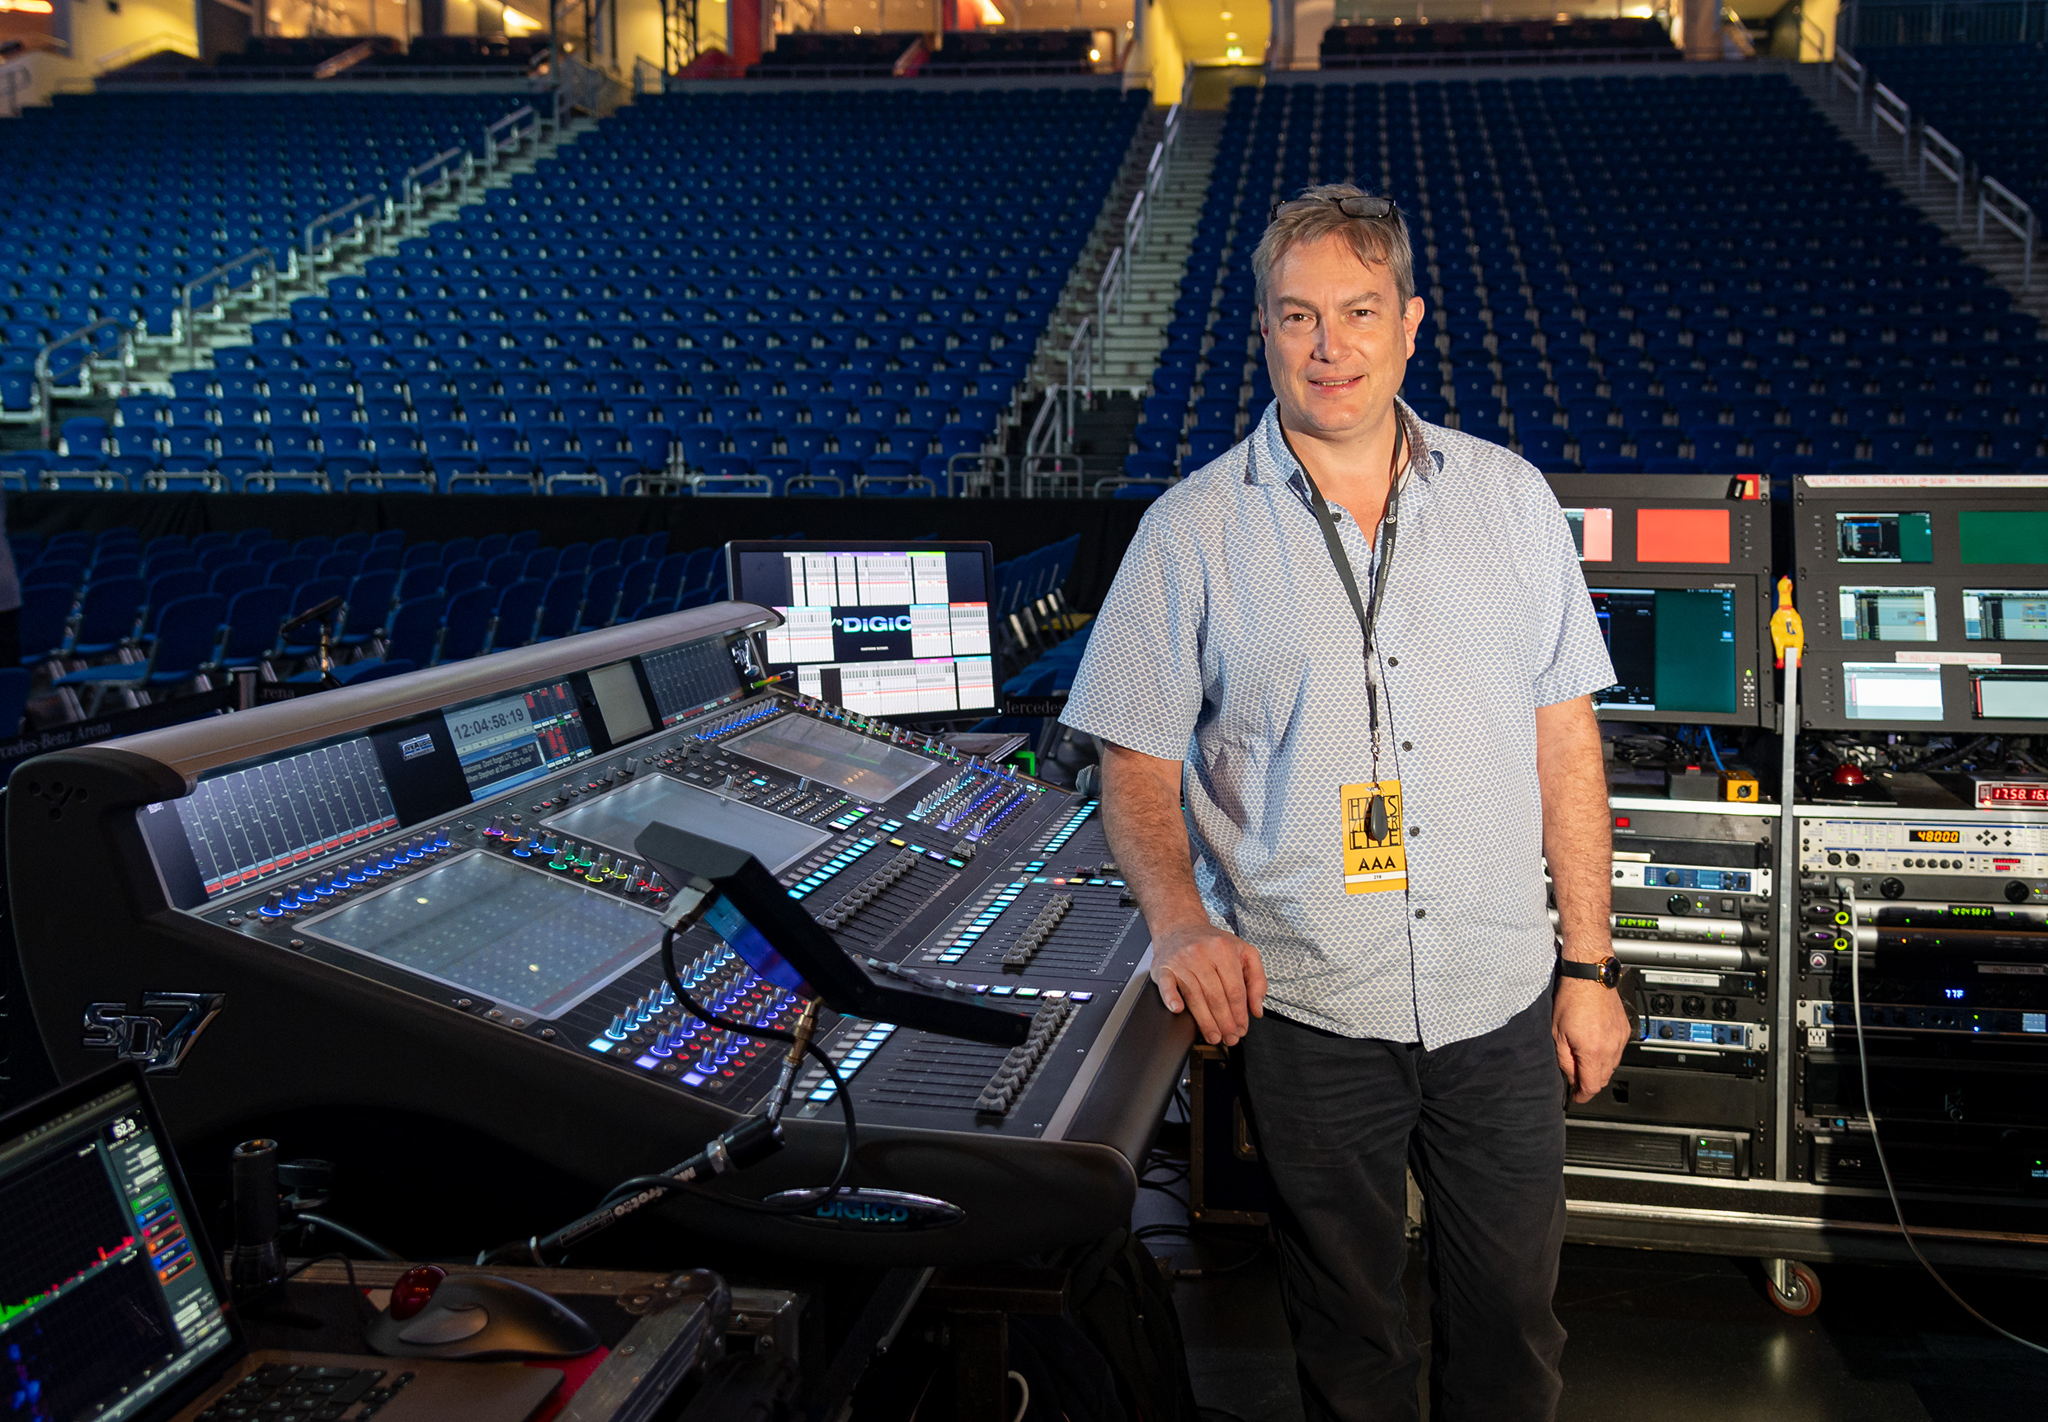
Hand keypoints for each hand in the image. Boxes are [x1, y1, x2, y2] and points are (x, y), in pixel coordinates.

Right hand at [1150, 922, 1266, 1046]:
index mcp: (1224, 950)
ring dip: (1205, 1021)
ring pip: (1195, 996)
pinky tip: (1178, 1010)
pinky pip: (1167, 985)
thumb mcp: (1244, 953)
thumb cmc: (1213, 943)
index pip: (1235, 989)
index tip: (1242, 1028)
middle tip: (1230, 1037)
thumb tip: (1256, 1009)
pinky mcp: (1164, 967)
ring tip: (1214, 1036)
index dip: (1239, 1013)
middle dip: (1225, 1022)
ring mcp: (1181, 961)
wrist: (1180, 927)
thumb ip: (1257, 980)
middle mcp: (1201, 954)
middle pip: (1215, 996)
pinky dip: (1171, 999)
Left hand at [1551, 977, 1631, 1103]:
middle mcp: (1611, 1048)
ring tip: (1583, 1061)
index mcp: (1593, 1051)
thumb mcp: (1557, 1034)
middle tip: (1576, 1080)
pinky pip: (1618, 1052)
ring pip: (1612, 1066)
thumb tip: (1571, 1077)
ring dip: (1599, 1069)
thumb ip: (1565, 1060)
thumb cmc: (1571, 999)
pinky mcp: (1625, 1030)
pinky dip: (1607, 1055)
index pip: (1592, 1086)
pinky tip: (1595, 1046)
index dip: (1582, 1095)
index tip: (1576, 1097)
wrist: (1590, 977)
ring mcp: (1620, 1039)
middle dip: (1590, 1082)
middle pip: (1603, 1078)